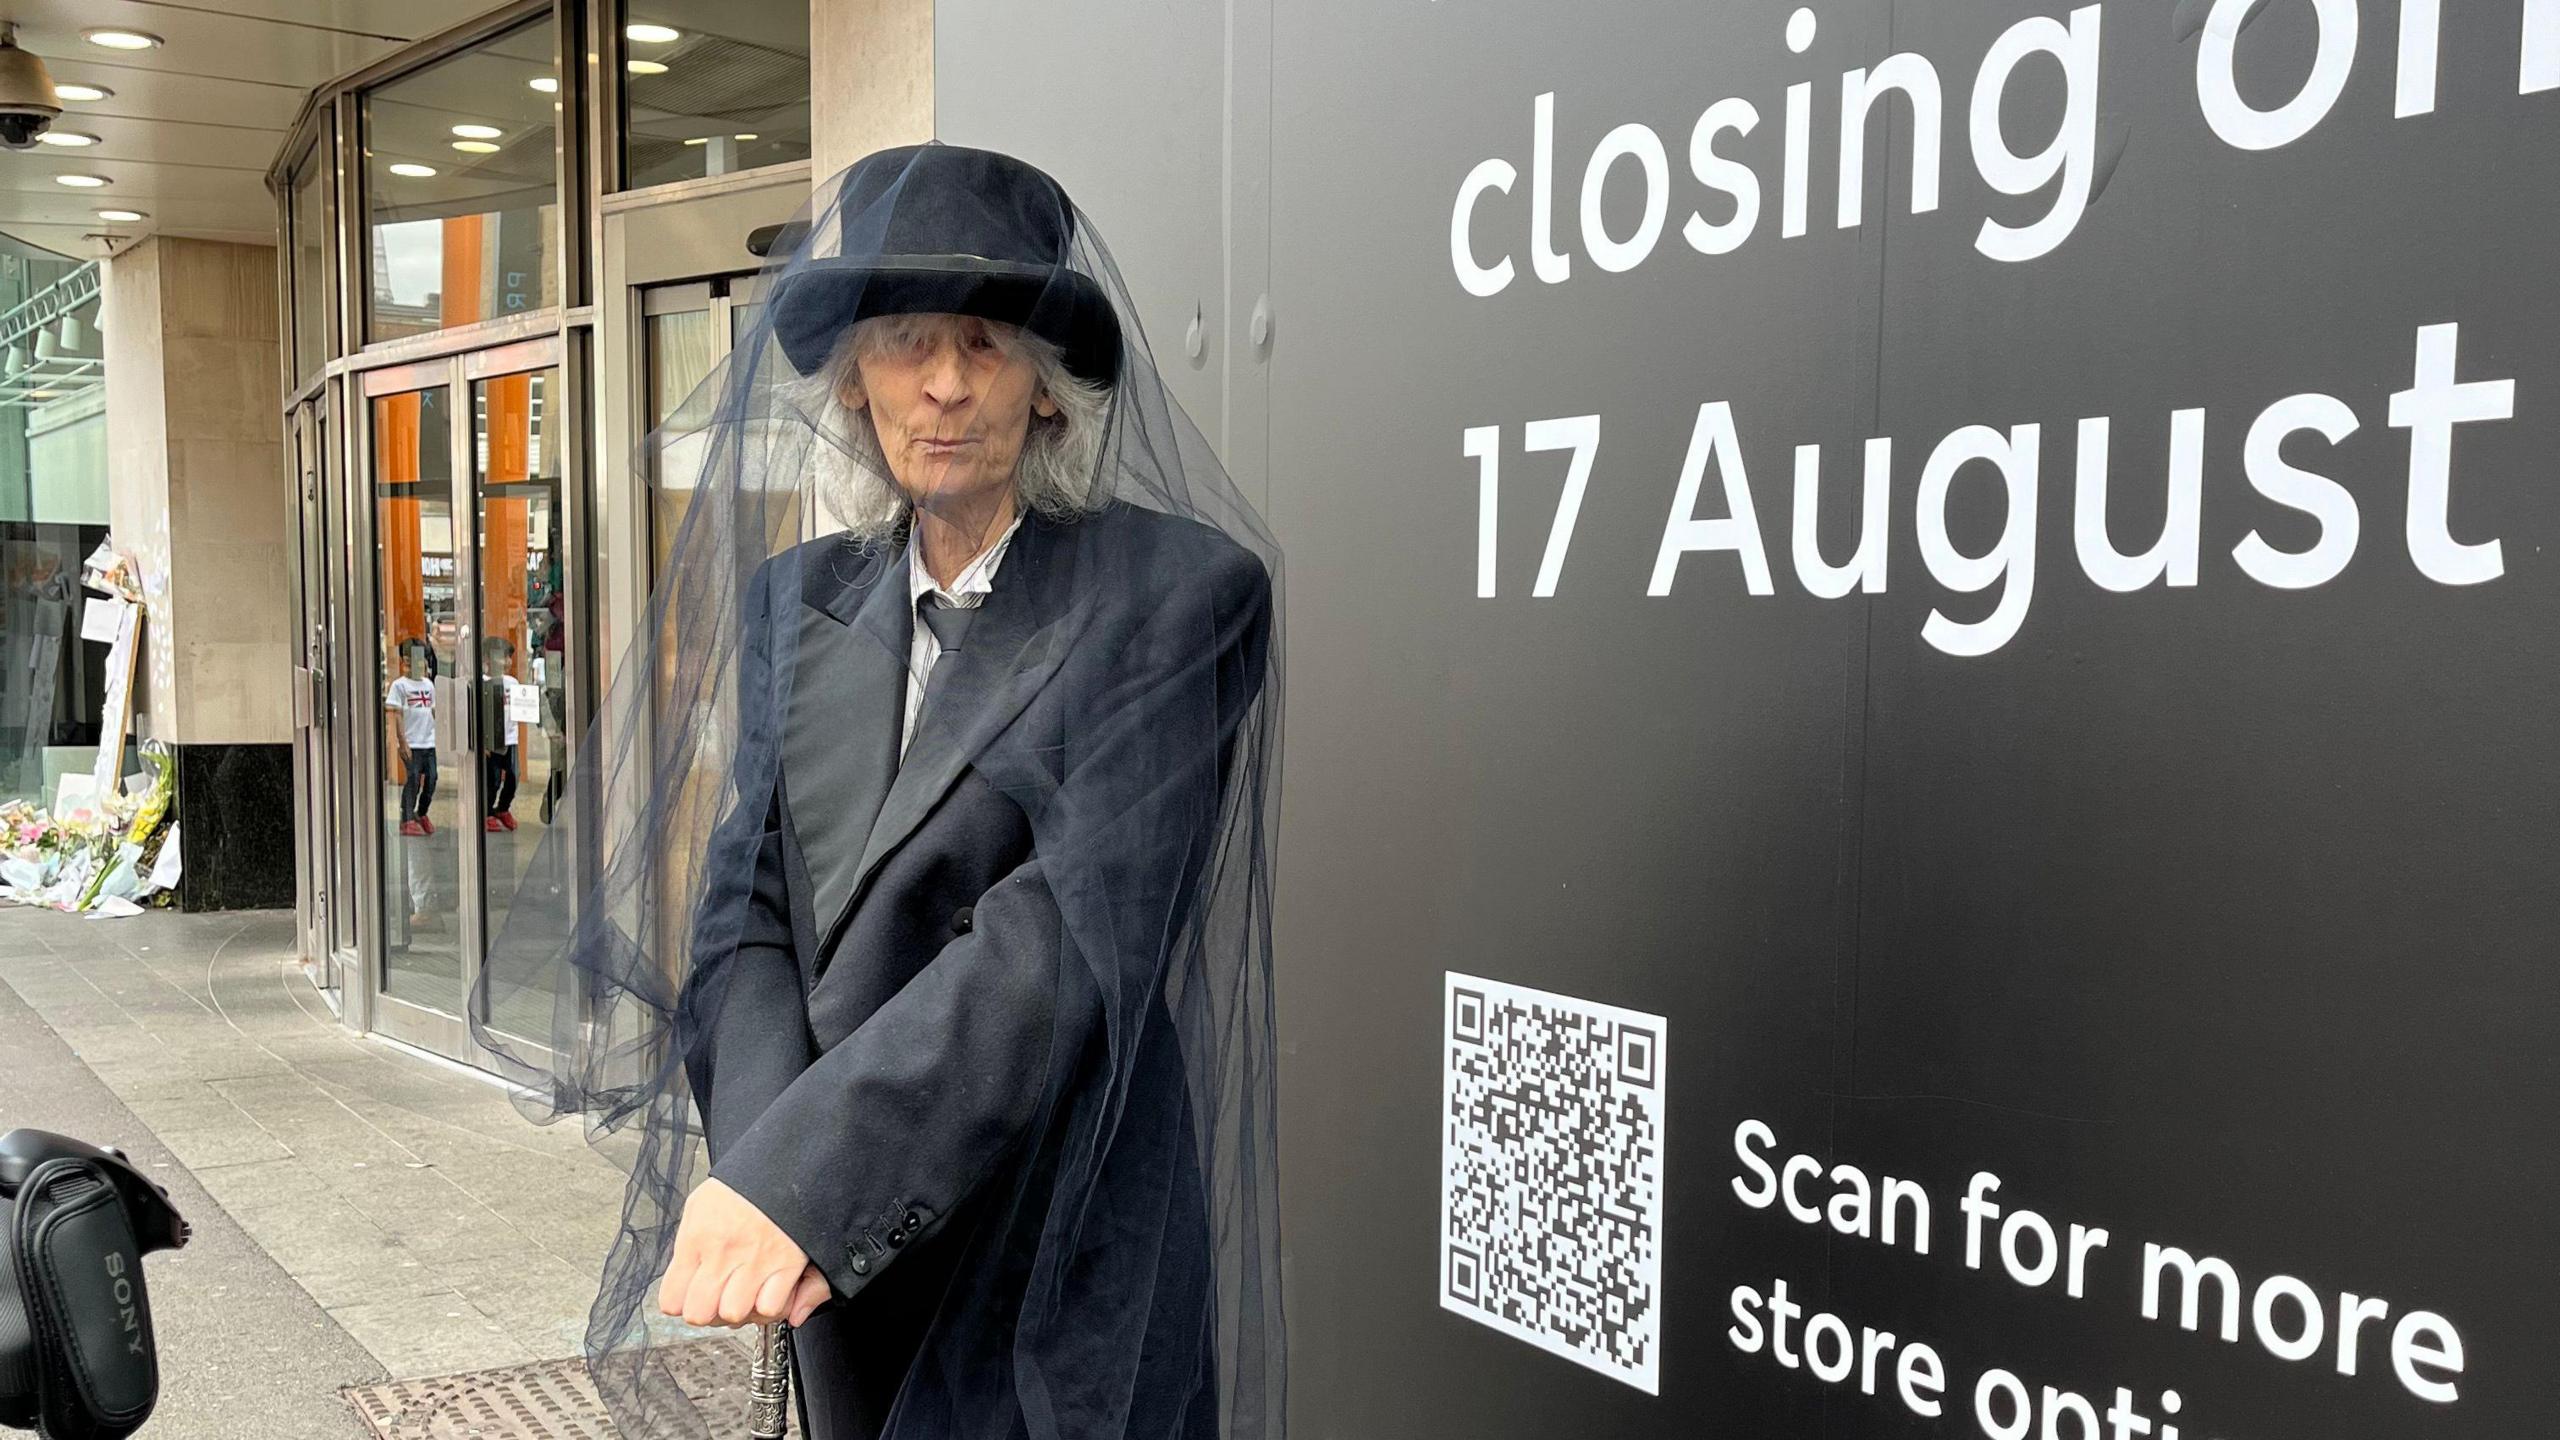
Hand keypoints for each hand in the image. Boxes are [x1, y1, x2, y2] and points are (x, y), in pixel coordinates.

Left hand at [657, 1178, 830, 1326]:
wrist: (786, 1165)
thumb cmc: (743, 1185)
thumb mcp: (700, 1205)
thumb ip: (685, 1245)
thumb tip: (683, 1279)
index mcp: (697, 1238)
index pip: (671, 1300)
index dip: (681, 1303)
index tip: (691, 1295)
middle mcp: (723, 1253)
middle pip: (700, 1314)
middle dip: (708, 1312)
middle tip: (718, 1298)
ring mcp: (755, 1261)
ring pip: (734, 1314)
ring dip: (740, 1309)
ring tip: (744, 1294)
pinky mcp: (786, 1264)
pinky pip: (770, 1307)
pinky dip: (770, 1306)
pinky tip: (768, 1291)